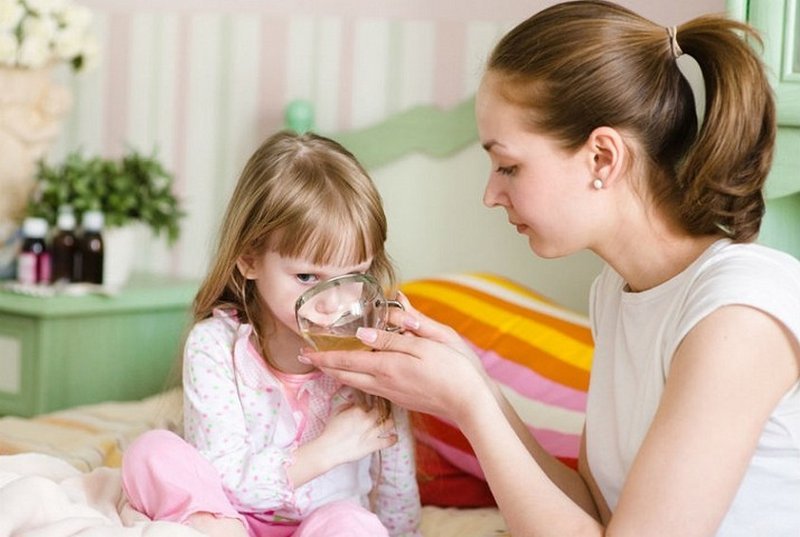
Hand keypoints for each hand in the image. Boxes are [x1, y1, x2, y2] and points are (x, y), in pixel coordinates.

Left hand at [299, 295, 491, 423]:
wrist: (471, 402)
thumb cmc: (454, 368)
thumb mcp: (427, 343)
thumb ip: (395, 335)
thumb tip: (365, 330)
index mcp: (388, 366)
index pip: (346, 360)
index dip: (324, 356)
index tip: (306, 351)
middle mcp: (385, 383)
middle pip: (346, 375)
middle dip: (324, 366)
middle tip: (307, 358)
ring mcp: (393, 394)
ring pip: (356, 383)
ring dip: (338, 373)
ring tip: (326, 365)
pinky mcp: (402, 399)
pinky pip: (369, 388)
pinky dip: (355, 379)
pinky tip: (357, 375)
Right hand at [317, 404, 396, 465]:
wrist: (329, 449)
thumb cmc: (331, 430)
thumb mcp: (337, 411)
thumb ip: (348, 404)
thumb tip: (356, 401)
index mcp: (359, 409)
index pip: (372, 401)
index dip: (375, 402)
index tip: (376, 403)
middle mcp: (368, 419)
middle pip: (383, 410)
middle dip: (385, 410)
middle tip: (384, 411)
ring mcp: (372, 432)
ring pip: (389, 423)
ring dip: (390, 422)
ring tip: (388, 422)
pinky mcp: (373, 445)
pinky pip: (388, 441)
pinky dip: (393, 439)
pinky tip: (394, 437)